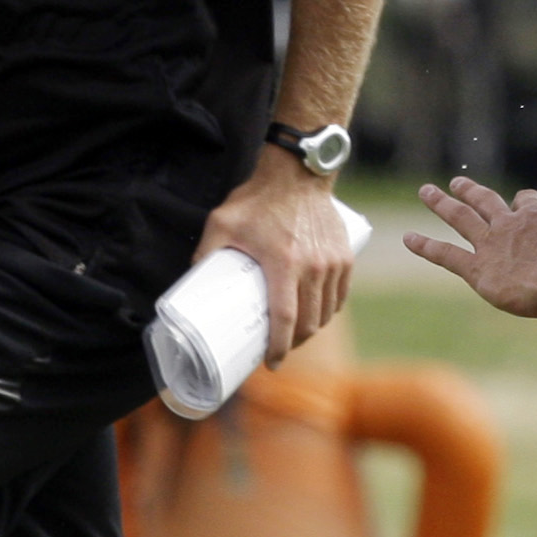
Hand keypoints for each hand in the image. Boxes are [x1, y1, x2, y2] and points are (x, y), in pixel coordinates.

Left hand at [193, 151, 353, 366]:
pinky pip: (340, 295)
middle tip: (278, 349)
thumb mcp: (222, 223)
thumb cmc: (258, 198)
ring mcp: (333, 262)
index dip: (278, 347)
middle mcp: (313, 266)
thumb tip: (191, 282)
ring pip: (327, 312)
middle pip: (310, 322)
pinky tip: (317, 314)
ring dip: (312, 329)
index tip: (270, 363)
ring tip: (295, 334)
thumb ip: (205, 252)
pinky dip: (329, 310)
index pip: (285, 318)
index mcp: (284, 263)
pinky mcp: (345, 256)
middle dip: (294, 343)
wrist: (298, 172)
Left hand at [408, 178, 536, 316]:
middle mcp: (510, 224)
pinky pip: (445, 253)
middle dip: (470, 190)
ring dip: (441, 203)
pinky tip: (408, 238)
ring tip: (426, 192)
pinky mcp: (478, 267)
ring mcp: (491, 243)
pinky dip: (425, 245)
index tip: (528, 200)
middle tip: (457, 182)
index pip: (529, 203)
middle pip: (486, 200)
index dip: (527, 201)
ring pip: (460, 217)